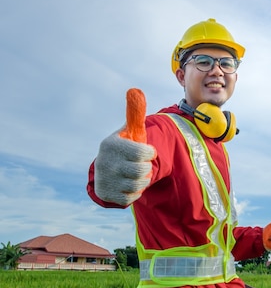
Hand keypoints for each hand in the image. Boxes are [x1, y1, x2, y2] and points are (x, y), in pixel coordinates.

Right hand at [94, 88, 154, 205]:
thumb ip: (134, 113)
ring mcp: (105, 179)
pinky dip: (136, 192)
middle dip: (147, 168)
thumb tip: (135, 90)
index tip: (147, 152)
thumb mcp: (129, 131)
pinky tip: (130, 184)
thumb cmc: (125, 148)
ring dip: (143, 180)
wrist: (107, 172)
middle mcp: (105, 162)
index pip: (141, 152)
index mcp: (111, 144)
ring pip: (138, 184)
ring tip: (138, 174)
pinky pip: (132, 197)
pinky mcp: (107, 195)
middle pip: (141, 170)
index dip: (149, 153)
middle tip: (143, 165)